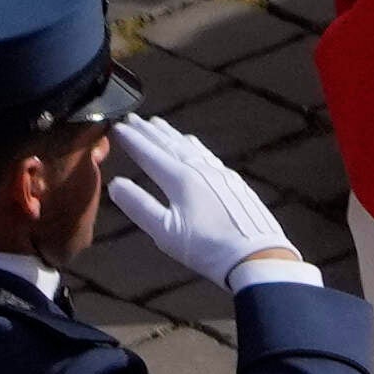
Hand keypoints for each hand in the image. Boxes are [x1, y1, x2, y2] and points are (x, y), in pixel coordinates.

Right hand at [101, 107, 302, 292]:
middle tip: (132, 117)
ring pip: (190, 147)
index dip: (132, 140)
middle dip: (148, 131)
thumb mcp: (165, 232)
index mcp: (181, 179)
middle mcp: (201, 170)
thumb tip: (115, 184)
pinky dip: (193, 145)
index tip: (117, 126)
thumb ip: (139, 206)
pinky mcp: (234, 182)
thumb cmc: (208, 249)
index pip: (150, 154)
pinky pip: (207, 155)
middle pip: (170, 145)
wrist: (258, 255)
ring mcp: (220, 174)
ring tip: (158, 124)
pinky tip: (194, 146)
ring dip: (171, 134)